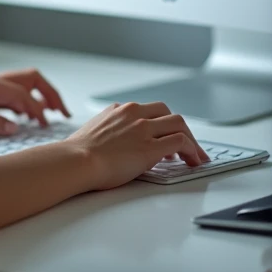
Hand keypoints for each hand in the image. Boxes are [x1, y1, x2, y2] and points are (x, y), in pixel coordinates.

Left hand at [0, 68, 69, 136]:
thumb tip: (15, 126)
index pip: (21, 94)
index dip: (39, 110)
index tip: (50, 126)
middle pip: (27, 80)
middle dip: (48, 94)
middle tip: (63, 113)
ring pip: (19, 85)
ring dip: (37, 97)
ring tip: (51, 116)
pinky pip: (7, 94)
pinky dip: (22, 102)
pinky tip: (25, 117)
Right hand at [64, 101, 209, 189]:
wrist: (76, 160)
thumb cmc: (79, 153)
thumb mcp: (95, 131)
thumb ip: (110, 130)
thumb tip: (115, 143)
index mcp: (119, 110)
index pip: (148, 110)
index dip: (160, 124)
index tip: (164, 136)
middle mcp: (133, 114)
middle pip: (167, 112)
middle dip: (179, 128)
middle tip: (185, 144)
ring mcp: (143, 128)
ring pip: (178, 123)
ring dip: (191, 139)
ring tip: (195, 155)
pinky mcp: (150, 147)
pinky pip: (181, 141)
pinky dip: (192, 150)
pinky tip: (193, 161)